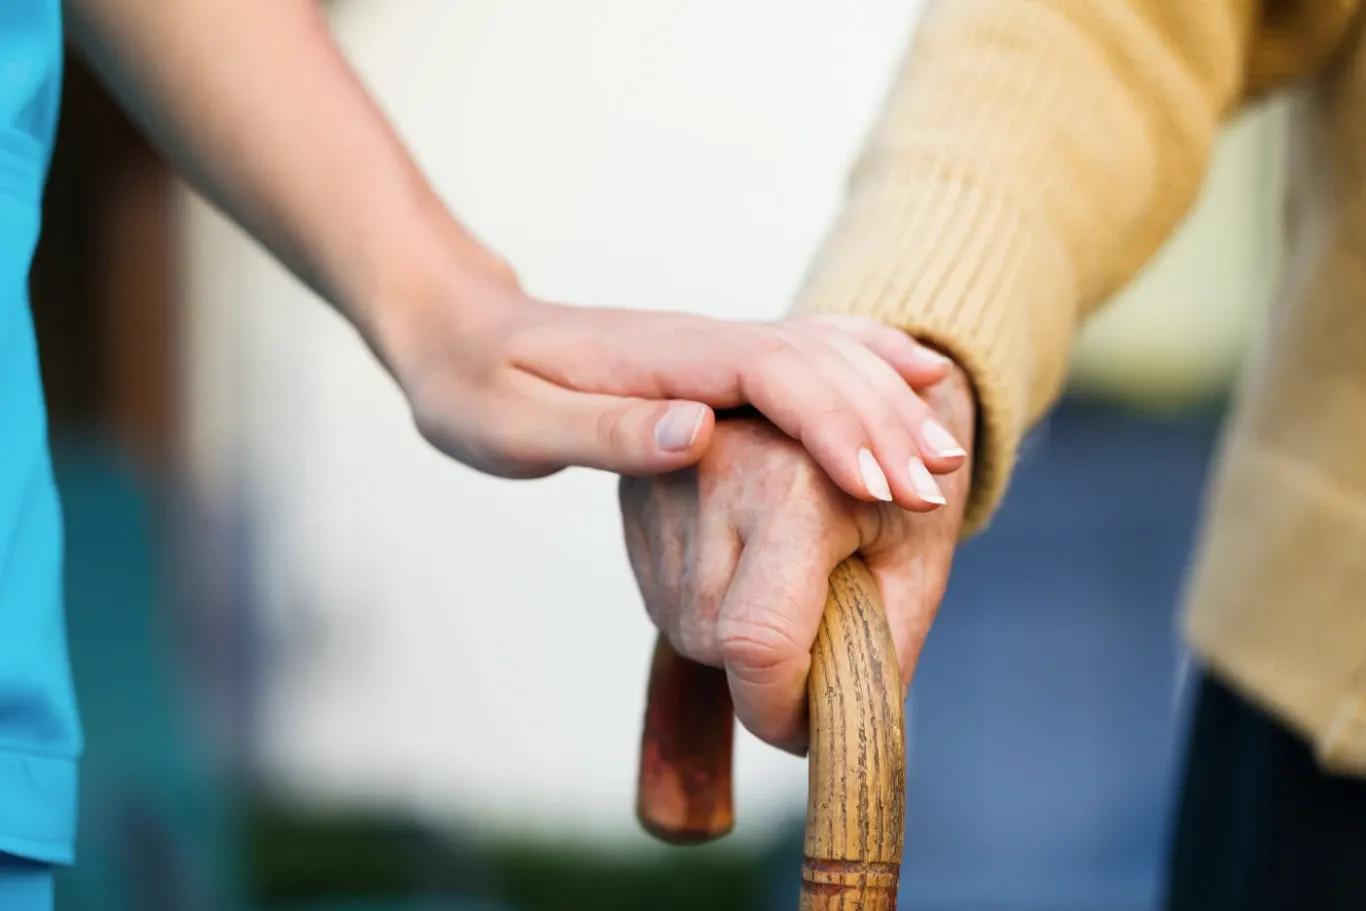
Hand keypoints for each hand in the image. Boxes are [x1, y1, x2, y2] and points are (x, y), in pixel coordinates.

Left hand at [371, 256, 967, 502]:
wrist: (456, 331)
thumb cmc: (474, 387)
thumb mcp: (515, 424)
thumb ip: (606, 432)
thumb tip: (700, 433)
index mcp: (662, 359)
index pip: (772, 376)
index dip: (832, 425)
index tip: (878, 485)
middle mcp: (701, 342)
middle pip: (816, 365)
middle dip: (881, 423)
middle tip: (936, 489)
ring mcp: (712, 347)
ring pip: (824, 356)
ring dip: (886, 401)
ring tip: (944, 456)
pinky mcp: (714, 363)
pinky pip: (808, 354)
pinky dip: (868, 362)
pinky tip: (915, 374)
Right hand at [619, 364, 975, 751]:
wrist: (856, 388)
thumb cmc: (900, 478)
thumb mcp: (916, 563)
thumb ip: (878, 653)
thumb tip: (828, 731)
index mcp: (794, 483)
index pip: (757, 641)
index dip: (779, 710)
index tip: (808, 731)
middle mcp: (711, 469)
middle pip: (716, 642)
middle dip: (768, 671)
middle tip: (822, 630)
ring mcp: (662, 477)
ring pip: (685, 626)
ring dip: (736, 639)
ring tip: (790, 580)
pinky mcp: (635, 491)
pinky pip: (664, 595)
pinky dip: (711, 606)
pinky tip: (749, 562)